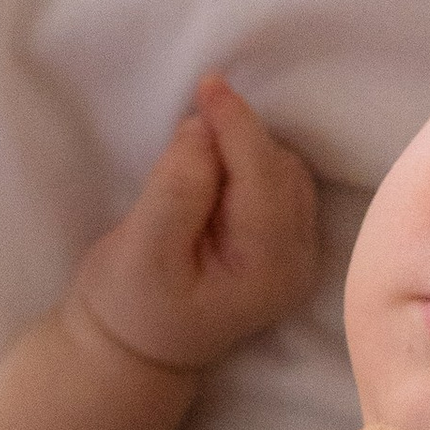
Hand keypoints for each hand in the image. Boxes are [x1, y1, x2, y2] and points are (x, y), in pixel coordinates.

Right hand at [65, 76, 320, 377]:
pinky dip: (247, 163)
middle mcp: (298, 263)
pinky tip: (211, 181)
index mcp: (268, 272)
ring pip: (283, 169)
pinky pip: (278, 179)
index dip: (237, 125)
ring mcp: (299, 253)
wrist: (135, 346)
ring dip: (242, 151)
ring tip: (192, 175)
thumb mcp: (141, 248)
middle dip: (236, 139)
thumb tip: (203, 130)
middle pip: (280, 170)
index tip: (208, 83)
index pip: (263, 179)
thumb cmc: (130, 303)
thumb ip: (176, 189)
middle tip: (181, 147)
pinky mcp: (287, 239)